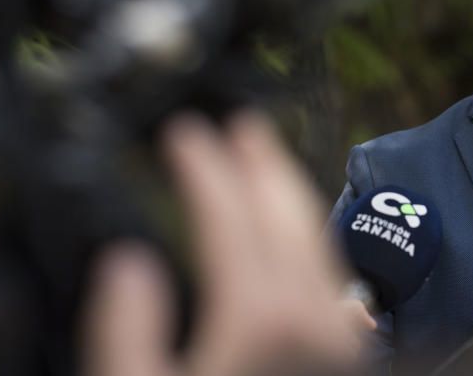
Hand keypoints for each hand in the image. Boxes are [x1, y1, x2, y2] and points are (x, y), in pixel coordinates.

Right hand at [82, 112, 373, 375]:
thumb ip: (125, 330)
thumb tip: (128, 262)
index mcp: (256, 314)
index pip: (227, 214)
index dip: (203, 164)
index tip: (184, 132)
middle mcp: (310, 312)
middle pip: (286, 211)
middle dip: (263, 160)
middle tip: (243, 122)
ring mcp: (337, 330)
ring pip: (318, 237)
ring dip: (290, 191)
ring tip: (268, 161)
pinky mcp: (347, 350)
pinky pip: (331, 270)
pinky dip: (309, 233)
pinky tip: (294, 234)